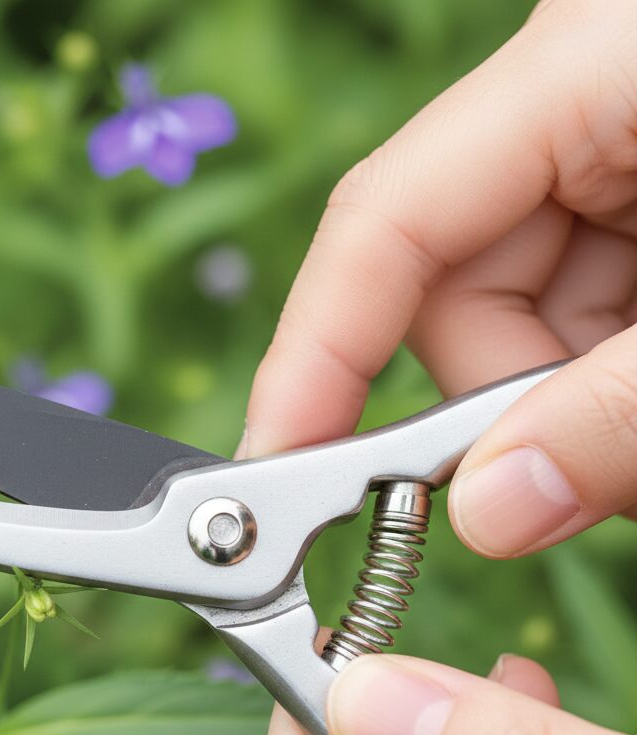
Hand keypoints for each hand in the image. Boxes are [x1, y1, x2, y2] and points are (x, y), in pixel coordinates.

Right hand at [241, 0, 636, 557]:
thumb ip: (617, 410)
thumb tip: (494, 519)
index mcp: (579, 69)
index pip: (379, 224)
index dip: (315, 360)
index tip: (277, 479)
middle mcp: (562, 107)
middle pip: (444, 295)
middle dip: (498, 409)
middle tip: (580, 480)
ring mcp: (593, 157)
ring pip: (503, 323)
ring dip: (560, 407)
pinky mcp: (618, 202)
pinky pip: (561, 318)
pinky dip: (590, 386)